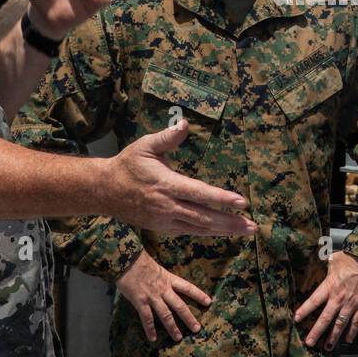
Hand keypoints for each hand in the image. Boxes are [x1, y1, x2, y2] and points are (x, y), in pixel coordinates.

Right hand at [106, 121, 256, 236]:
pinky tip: (223, 232)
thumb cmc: (128, 164)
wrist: (104, 191)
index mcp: (166, 184)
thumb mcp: (145, 146)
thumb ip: (167, 137)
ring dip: (224, 230)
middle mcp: (168, 206)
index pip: (199, 193)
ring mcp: (165, 220)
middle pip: (204, 217)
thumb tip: (185, 123)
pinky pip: (190, 231)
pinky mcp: (163, 227)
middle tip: (253, 226)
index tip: (241, 202)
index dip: (221, 198)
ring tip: (246, 231)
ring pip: (200, 228)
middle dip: (230, 222)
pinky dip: (208, 233)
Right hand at [117, 253, 210, 342]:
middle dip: (189, 318)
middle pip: (180, 306)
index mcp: (168, 279)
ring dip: (172, 327)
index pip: (187, 287)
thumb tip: (164, 285)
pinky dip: (150, 329)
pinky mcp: (140, 302)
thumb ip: (162, 278)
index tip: (208, 302)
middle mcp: (163, 289)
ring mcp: (152, 297)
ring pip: (166, 315)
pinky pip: (147, 318)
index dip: (198, 295)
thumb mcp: (156, 267)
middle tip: (197, 329)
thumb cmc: (140, 261)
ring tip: (178, 338)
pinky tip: (152, 338)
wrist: (126, 260)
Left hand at [294, 251, 357, 350]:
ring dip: (333, 337)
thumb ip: (325, 264)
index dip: (304, 311)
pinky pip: (357, 322)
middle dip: (316, 331)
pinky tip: (348, 340)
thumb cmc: (353, 257)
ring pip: (340, 324)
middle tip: (309, 342)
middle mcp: (339, 297)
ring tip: (327, 347)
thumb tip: (318, 260)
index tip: (296, 319)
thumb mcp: (334, 259)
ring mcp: (351, 303)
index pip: (314, 301)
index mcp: (330, 286)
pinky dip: (352, 332)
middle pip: (325, 318)